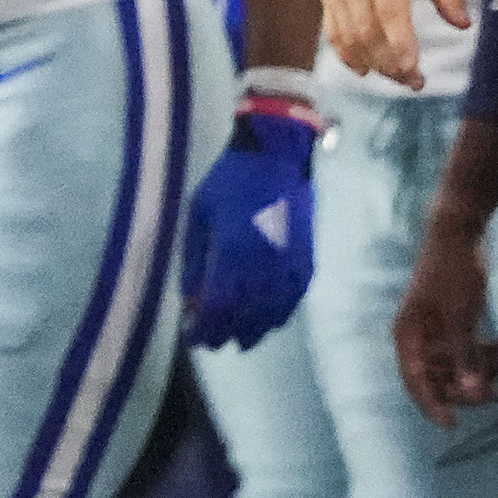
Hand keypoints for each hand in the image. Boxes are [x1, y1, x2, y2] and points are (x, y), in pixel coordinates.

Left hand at [181, 107, 316, 349]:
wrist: (278, 155)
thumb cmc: (230, 181)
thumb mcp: (199, 217)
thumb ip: (195, 262)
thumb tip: (190, 302)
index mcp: (233, 252)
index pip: (217, 307)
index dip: (204, 327)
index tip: (192, 336)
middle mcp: (264, 264)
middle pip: (245, 316)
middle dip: (226, 333)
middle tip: (211, 342)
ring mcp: (289, 263)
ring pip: (273, 313)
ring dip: (254, 330)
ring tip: (238, 339)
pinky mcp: (307, 258)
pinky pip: (294, 298)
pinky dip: (279, 315)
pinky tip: (267, 321)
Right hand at [321, 0, 461, 88]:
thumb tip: (463, 25)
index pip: (388, 11)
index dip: (399, 42)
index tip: (413, 68)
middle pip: (367, 31)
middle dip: (390, 62)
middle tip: (414, 82)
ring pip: (348, 37)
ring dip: (373, 63)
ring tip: (398, 78)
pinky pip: (334, 34)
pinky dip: (348, 56)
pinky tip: (366, 70)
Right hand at [393, 225, 497, 426]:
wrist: (458, 234)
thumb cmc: (453, 275)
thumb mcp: (461, 318)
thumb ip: (465, 356)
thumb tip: (471, 394)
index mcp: (408, 338)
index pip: (415, 381)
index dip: (432, 405)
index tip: (452, 425)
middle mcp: (417, 338)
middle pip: (438, 375)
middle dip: (468, 384)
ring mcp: (434, 330)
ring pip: (456, 362)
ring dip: (483, 366)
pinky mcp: (450, 321)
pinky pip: (466, 346)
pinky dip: (486, 349)